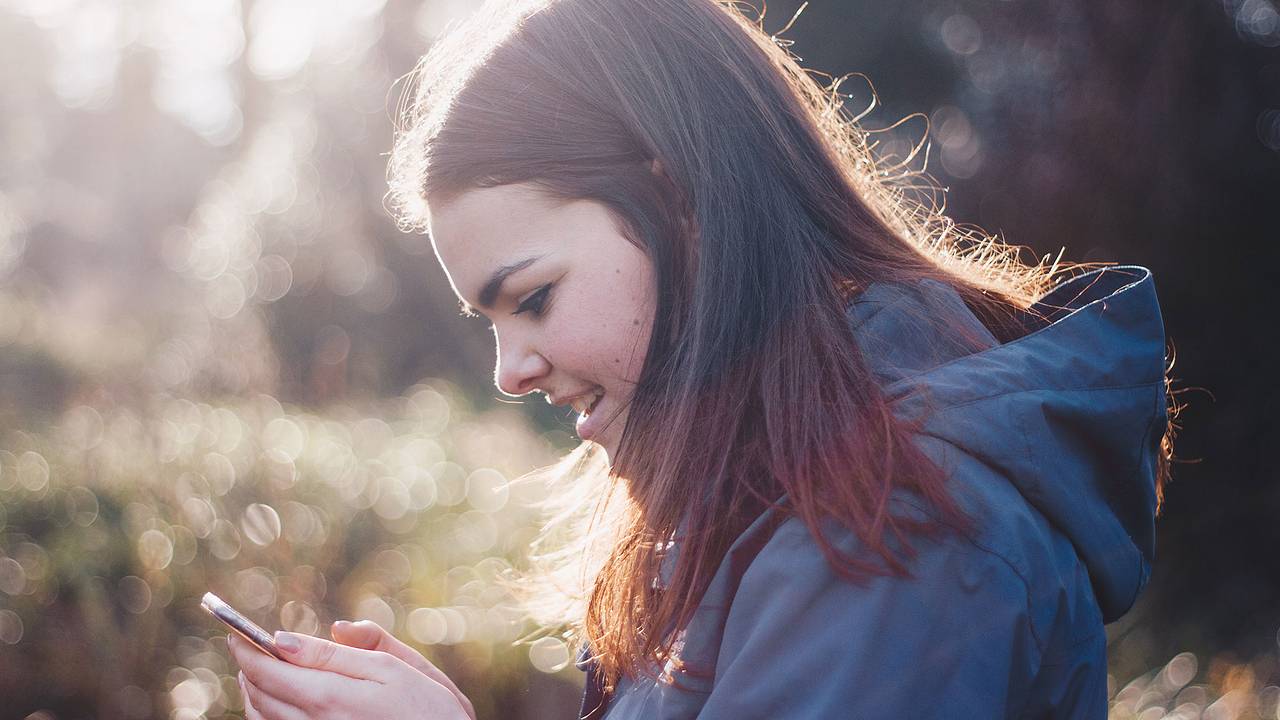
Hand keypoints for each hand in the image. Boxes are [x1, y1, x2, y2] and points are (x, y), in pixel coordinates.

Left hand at [227, 624, 474, 719]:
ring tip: (260, 671)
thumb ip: (346, 650)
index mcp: (331, 697)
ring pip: (263, 718)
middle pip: (258, 695)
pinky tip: (279, 702)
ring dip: (254, 692)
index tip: (237, 632)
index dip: (247, 648)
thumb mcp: (396, 668)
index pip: (268, 670)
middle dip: (248, 667)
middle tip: (247, 647)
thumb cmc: (429, 710)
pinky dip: (268, 715)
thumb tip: (300, 635)